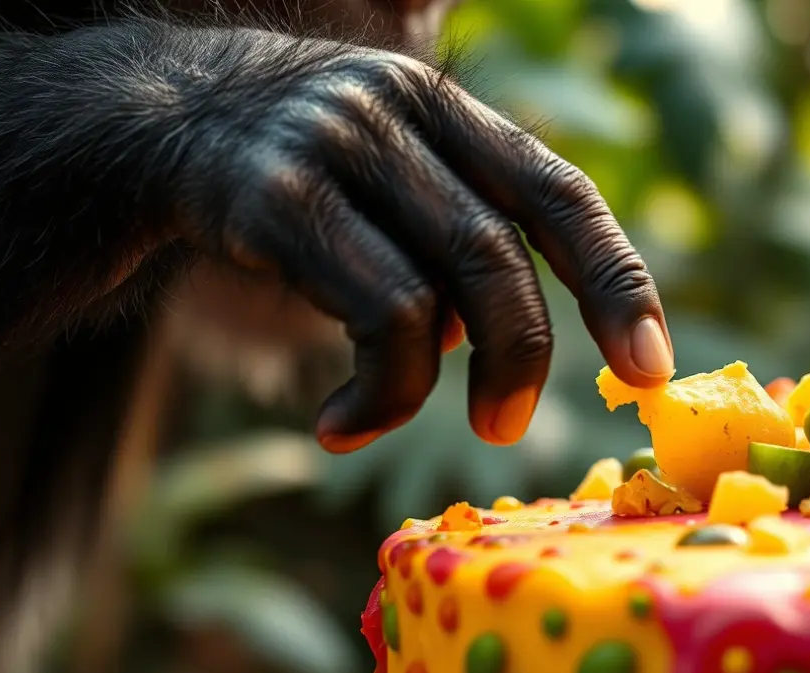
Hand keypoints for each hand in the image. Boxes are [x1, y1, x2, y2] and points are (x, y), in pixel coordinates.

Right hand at [172, 40, 674, 451]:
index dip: (617, 280)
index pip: (559, 193)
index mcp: (448, 109)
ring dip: (434, 387)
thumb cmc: (301, 171)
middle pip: (501, 251)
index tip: (652, 365)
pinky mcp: (273, 197)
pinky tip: (341, 423)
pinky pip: (369, 314)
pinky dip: (375, 391)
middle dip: (522, 354)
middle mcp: (401, 113)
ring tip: (384, 419)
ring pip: (437, 290)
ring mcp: (334, 147)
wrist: (156, 119)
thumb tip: (488, 345)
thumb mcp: (389, 175)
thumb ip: (449, 241)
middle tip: (505, 426)